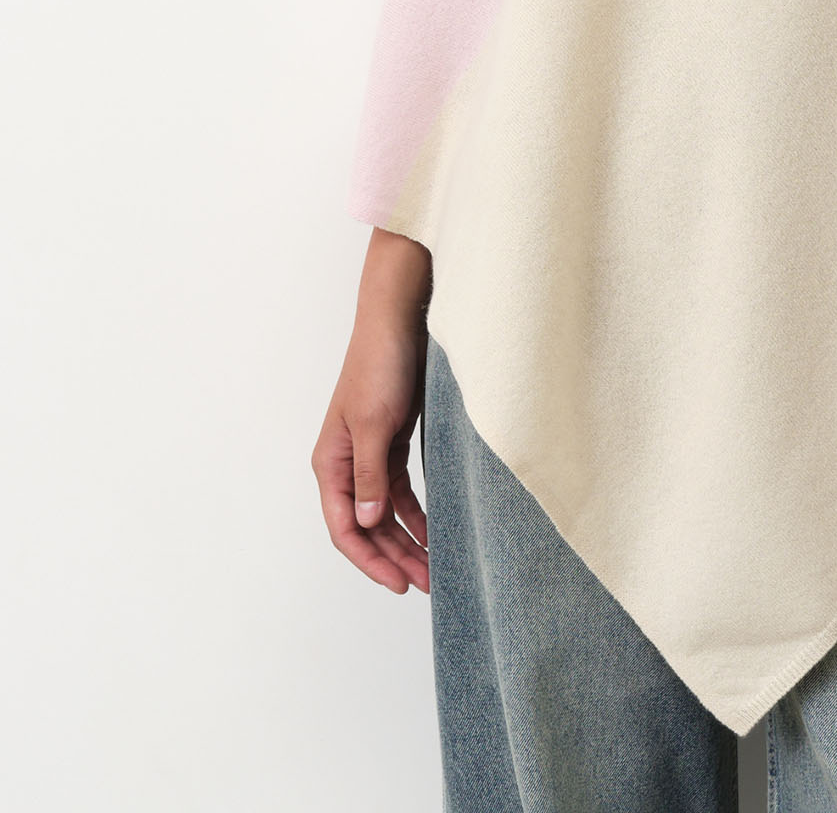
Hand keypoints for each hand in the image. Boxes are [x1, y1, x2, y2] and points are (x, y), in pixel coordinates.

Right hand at [312, 305, 430, 593]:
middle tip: (428, 583)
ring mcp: (369, 455)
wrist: (399, 322)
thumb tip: (368, 523)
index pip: (346, 528)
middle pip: (367, 527)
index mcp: (331, 464)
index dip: (370, 560)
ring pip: (385, 514)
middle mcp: (346, 465)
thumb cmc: (380, 366)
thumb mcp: (374, 424)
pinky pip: (400, 493)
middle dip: (394, 557)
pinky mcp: (391, 444)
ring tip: (434, 567)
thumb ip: (369, 476)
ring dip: (407, 540)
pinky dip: (416, 514)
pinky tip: (434, 531)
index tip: (399, 584)